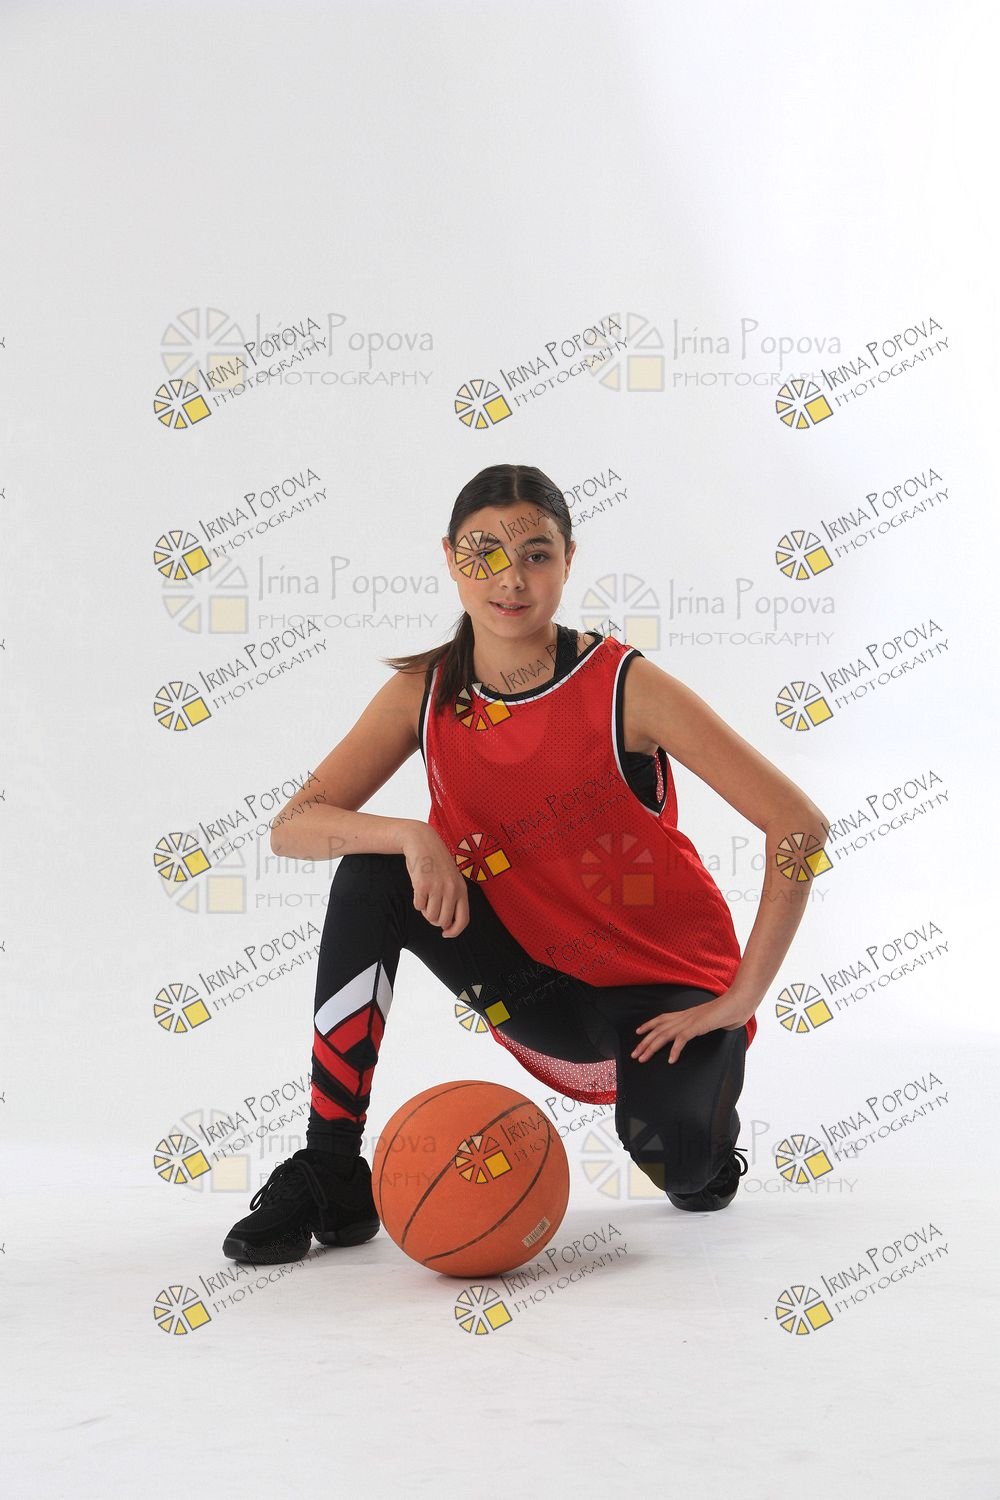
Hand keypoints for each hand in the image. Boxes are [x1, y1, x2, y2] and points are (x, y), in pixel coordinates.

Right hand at [400, 822, 470, 937]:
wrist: (422, 842)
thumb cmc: (436, 863)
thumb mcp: (452, 879)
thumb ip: (453, 898)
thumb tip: (446, 926)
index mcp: (462, 889)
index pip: (463, 920)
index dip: (454, 932)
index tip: (446, 934)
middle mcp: (452, 890)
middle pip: (443, 922)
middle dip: (435, 920)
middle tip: (431, 908)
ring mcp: (437, 887)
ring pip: (430, 916)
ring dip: (425, 910)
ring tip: (426, 896)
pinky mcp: (422, 885)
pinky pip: (418, 906)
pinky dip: (417, 901)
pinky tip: (419, 889)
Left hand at [630, 989, 755, 1064]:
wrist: (739, 1003)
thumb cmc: (729, 1011)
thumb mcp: (711, 1020)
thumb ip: (704, 1025)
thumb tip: (705, 1029)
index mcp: (687, 1014)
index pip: (662, 1018)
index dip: (649, 1025)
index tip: (638, 1033)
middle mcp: (685, 1016)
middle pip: (658, 1029)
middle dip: (644, 1042)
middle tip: (634, 1055)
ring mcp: (690, 1021)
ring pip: (665, 1034)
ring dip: (652, 1047)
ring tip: (643, 1059)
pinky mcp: (698, 1026)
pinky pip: (682, 1039)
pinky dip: (675, 1050)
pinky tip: (671, 1060)